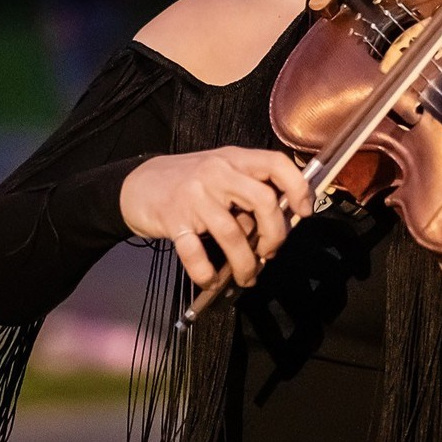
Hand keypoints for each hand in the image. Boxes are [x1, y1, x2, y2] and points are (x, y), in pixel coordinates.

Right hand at [119, 148, 312, 288]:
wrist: (137, 185)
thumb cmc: (188, 182)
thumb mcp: (222, 173)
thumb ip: (249, 191)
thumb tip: (280, 224)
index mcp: (234, 159)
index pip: (277, 164)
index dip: (298, 188)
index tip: (304, 212)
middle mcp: (217, 173)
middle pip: (263, 201)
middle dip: (275, 235)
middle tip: (271, 251)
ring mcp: (195, 196)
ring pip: (234, 234)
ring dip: (246, 264)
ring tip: (247, 276)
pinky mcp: (174, 220)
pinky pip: (196, 254)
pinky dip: (207, 274)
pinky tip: (212, 281)